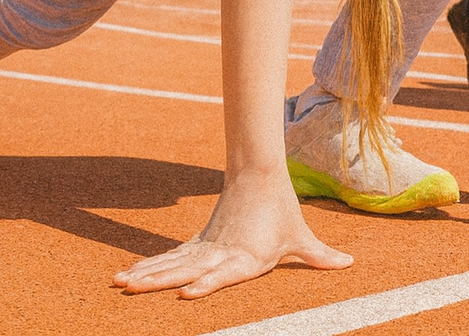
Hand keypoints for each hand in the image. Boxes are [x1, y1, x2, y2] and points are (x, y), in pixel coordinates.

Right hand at [113, 172, 350, 297]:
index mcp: (246, 256)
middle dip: (160, 281)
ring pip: (171, 262)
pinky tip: (124, 277)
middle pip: (187, 268)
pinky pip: (168, 257)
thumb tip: (349, 263)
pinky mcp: (196, 244)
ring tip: (119, 284)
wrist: (260, 177)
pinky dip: (147, 266)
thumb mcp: (301, 237)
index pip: (223, 273)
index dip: (207, 284)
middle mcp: (221, 253)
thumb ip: (320, 255)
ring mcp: (205, 247)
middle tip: (133, 290)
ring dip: (145, 274)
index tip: (186, 292)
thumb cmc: (282, 213)